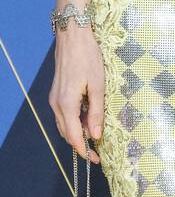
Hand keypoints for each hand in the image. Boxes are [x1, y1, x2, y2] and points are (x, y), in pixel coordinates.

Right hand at [48, 25, 104, 162]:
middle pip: (66, 133)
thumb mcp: (98, 86)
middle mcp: (56, 104)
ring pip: (64, 125)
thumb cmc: (88, 58)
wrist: (73, 37)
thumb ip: (96, 112)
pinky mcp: (56, 93)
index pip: (73, 136)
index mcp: (66, 104)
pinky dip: (74, 122)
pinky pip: (64, 114)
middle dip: (80, 145)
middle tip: (97, 153)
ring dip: (77, 133)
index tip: (95, 159)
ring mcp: (54, 98)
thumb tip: (95, 135)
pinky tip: (87, 120)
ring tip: (94, 137)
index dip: (84, 150)